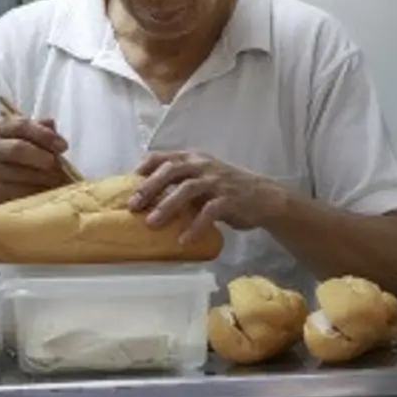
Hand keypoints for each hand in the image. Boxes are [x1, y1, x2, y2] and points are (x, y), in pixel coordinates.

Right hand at [0, 115, 69, 206]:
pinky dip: (37, 192)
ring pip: (20, 172)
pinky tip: (48, 192)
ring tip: (59, 180)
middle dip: (43, 157)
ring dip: (44, 177)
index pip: (21, 125)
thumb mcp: (27, 137)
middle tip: (58, 165)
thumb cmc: (17, 155)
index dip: (45, 135)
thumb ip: (41, 129)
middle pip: (18, 148)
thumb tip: (51, 125)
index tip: (63, 146)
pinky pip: (19, 192)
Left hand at [130, 151, 291, 244]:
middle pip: (173, 170)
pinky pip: (209, 212)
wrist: (264, 197)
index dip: (147, 166)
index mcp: (196, 158)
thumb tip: (148, 197)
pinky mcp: (230, 200)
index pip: (167, 156)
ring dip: (167, 206)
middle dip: (150, 187)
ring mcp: (217, 182)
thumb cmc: (227, 189)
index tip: (131, 178)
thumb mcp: (204, 178)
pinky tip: (183, 240)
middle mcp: (205, 166)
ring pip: (188, 189)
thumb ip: (182, 182)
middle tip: (133, 205)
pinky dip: (195, 226)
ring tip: (152, 223)